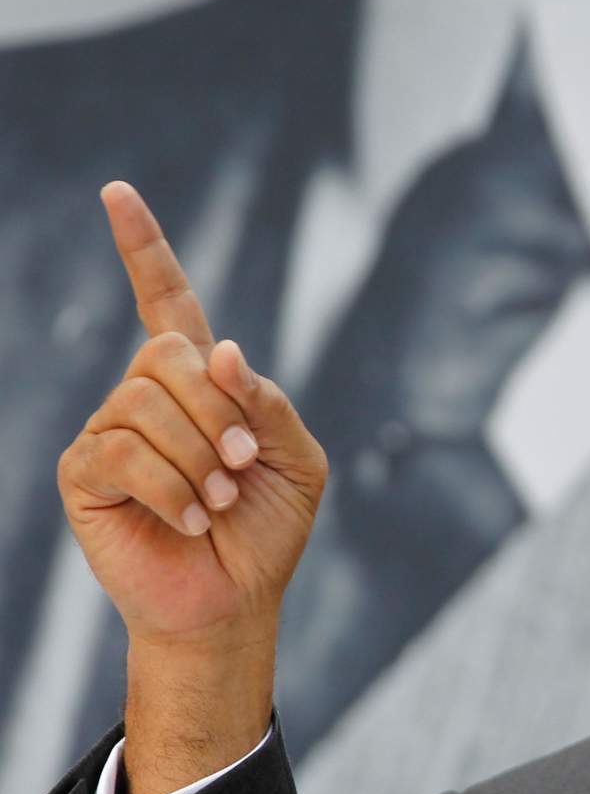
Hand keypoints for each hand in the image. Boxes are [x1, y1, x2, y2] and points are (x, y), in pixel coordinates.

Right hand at [56, 181, 327, 793]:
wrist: (236, 600)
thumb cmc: (266, 530)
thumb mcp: (299, 461)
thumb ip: (272, 403)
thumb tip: (220, 351)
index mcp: (198, 384)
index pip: (164, 301)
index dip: (143, 248)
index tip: (116, 192)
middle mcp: (145, 397)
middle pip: (168, 354)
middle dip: (220, 412)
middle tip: (243, 465)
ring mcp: (110, 432)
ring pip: (145, 403)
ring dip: (200, 457)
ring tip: (218, 501)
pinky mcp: (86, 475)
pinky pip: (123, 452)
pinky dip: (171, 487)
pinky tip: (188, 519)